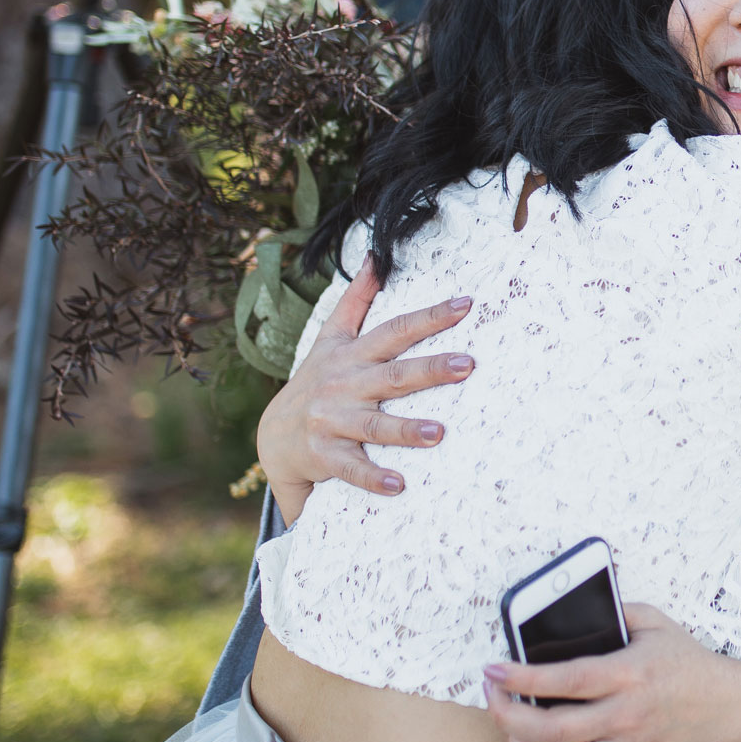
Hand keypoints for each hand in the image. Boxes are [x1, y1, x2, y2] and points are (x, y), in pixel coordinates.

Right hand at [254, 257, 475, 522]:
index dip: (429, 316)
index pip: (395, 330)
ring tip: (439, 433)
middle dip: (429, 369)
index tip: (466, 304)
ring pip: (373, 424)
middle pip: (392, 376)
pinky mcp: (325, 455)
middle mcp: (343, 385)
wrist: (274, 437)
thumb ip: (356, 300)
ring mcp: (332, 421)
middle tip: (466, 365)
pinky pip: (351, 468)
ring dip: (406, 430)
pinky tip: (398, 485)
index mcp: (352, 356)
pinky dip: (373, 477)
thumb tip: (377, 257)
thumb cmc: (315, 381)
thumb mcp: (331, 338)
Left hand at [483, 604, 740, 741]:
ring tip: (506, 730)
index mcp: (629, 674)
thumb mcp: (653, 621)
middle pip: (554, 729)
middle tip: (492, 698)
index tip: (493, 669)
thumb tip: (564, 606)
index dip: (521, 677)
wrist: (724, 705)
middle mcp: (626, 716)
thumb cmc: (684, 661)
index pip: (565, 680)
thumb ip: (613, 611)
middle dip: (509, 716)